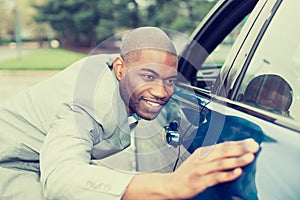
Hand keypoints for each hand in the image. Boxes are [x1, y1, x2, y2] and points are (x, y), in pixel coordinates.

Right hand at [122, 138, 258, 199]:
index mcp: (202, 152)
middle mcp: (202, 159)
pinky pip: (216, 177)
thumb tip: (231, 150)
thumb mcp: (198, 160)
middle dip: (240, 148)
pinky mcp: (200, 181)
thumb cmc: (187, 173)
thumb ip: (213, 155)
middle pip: (223, 151)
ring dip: (237, 160)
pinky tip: (237, 172)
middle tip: (254, 146)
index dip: (238, 143)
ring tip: (250, 157)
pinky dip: (227, 174)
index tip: (251, 141)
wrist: (171, 185)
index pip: (223, 145)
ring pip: (221, 163)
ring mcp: (201, 170)